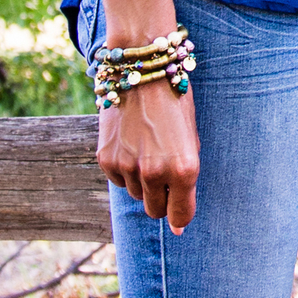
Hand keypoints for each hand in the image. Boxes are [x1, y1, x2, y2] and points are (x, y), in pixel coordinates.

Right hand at [97, 78, 198, 233]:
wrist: (142, 72)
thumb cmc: (175, 104)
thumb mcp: (191, 140)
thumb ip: (186, 180)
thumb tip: (178, 226)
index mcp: (184, 168)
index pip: (180, 214)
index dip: (180, 218)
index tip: (179, 218)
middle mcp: (155, 172)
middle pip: (156, 211)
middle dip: (162, 199)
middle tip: (164, 174)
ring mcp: (128, 167)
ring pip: (136, 195)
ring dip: (143, 182)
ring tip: (148, 149)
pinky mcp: (106, 160)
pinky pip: (118, 181)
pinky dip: (125, 170)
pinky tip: (131, 144)